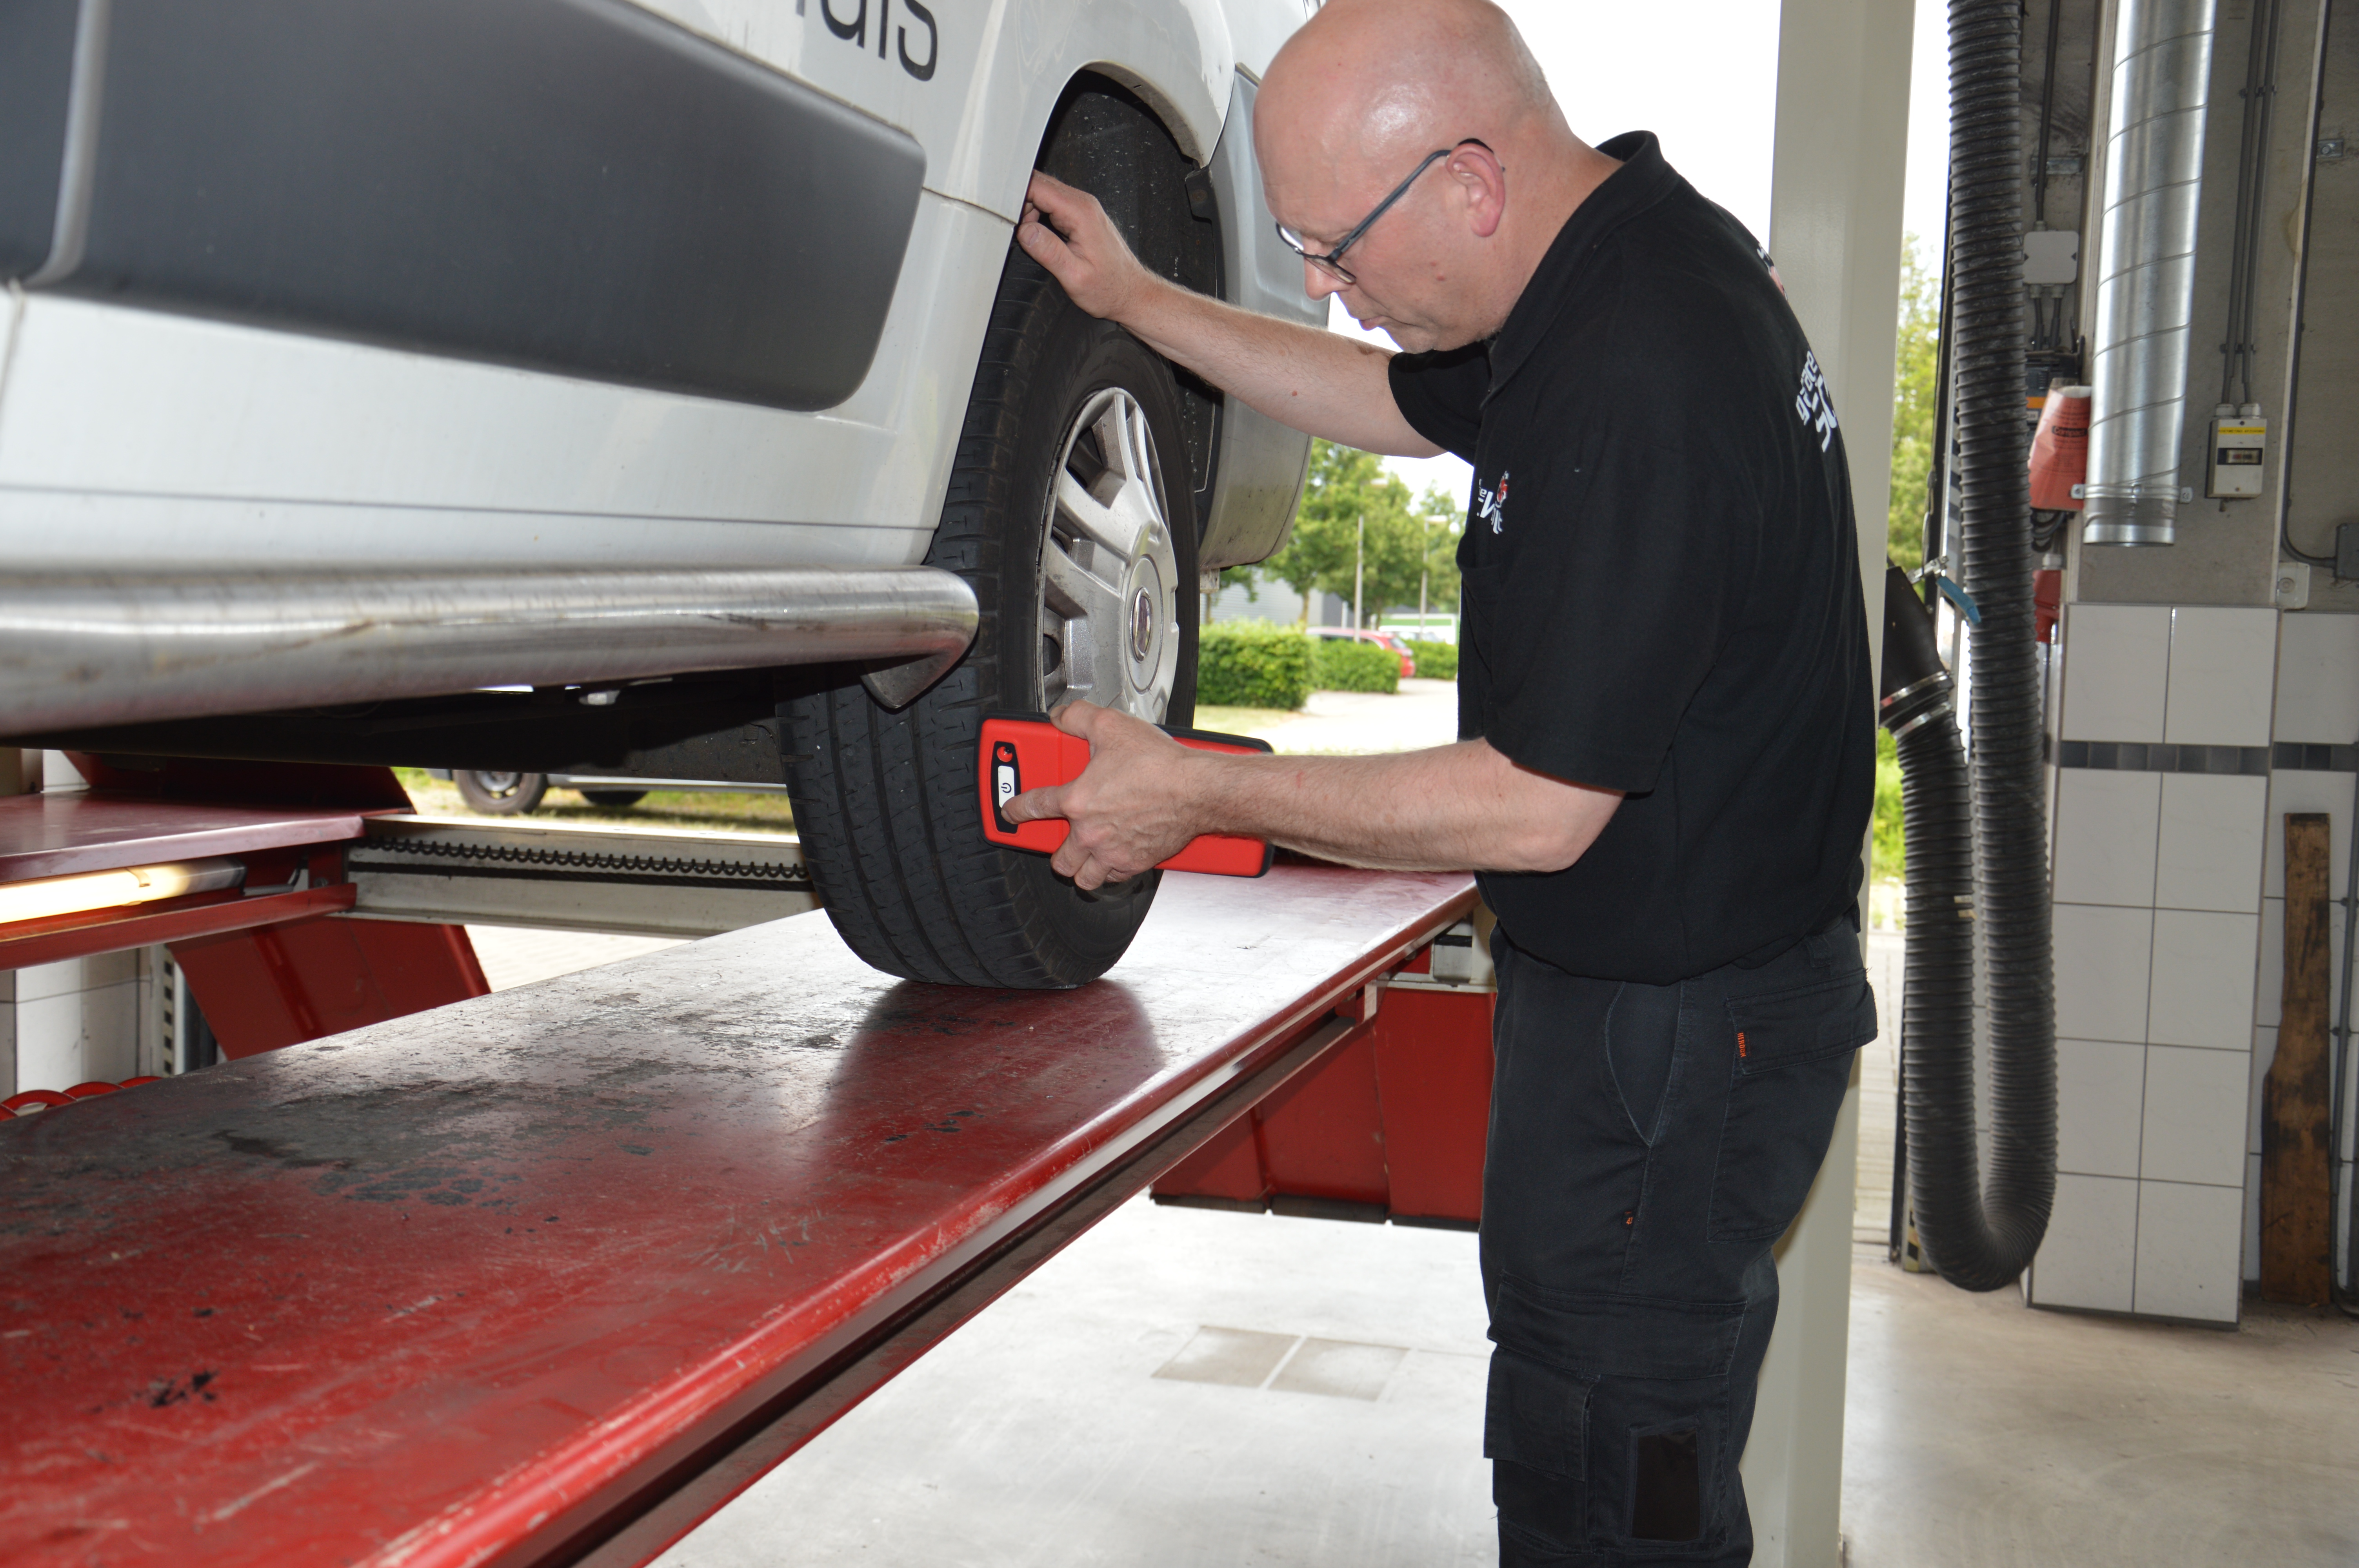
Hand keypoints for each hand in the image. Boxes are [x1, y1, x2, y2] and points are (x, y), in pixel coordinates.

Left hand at [1001, 701, 1208, 889]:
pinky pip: (1113, 878)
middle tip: (1058, 840)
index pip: (1033, 807)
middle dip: (1054, 851)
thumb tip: (1061, 716)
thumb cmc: (1161, 765)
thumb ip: (1078, 717)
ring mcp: (1113, 852)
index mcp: (1078, 801)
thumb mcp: (1112, 725)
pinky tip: (1113, 859)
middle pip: (1058, 859)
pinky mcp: (1136, 863)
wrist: (1198, 790)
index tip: (1011, 813)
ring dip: (1079, 869)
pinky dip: (1110, 872)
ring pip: (1083, 877)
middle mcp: (1091, 833)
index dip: (1016, 809)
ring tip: (1081, 857)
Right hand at [1017, 171, 1154, 321]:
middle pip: (1039, 184)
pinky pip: (1053, 204)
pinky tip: (1042, 237)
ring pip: (1044, 193)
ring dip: (1030, 211)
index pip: (1038, 186)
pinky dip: (1040, 216)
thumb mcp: (1074, 276)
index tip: (1009, 218)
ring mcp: (1084, 208)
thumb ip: (1048, 251)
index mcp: (1081, 213)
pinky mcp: (1081, 215)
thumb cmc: (1109, 287)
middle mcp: (1084, 204)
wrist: (1130, 292)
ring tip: (1033, 238)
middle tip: (1020, 232)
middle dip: (1022, 204)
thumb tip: (1025, 231)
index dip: (1017, 199)